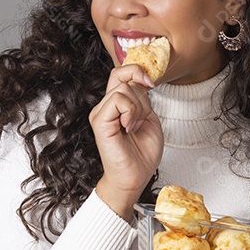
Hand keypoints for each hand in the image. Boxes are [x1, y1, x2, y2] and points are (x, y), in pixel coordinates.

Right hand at [89, 64, 163, 212]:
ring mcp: (100, 113)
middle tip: (141, 120)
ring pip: (122, 89)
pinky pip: (117, 101)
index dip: (136, 71)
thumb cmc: (141, 154)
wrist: (135, 177)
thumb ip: (142, 99)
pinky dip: (130, 112)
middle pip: (123, 78)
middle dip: (142, 98)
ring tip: (134, 127)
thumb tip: (141, 81)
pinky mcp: (99, 122)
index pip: (120, 73)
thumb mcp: (149, 118)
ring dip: (137, 108)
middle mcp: (105, 106)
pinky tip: (129, 127)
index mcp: (116, 104)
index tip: (150, 83)